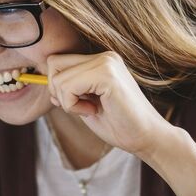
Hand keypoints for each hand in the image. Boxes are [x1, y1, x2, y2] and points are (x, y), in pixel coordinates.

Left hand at [46, 51, 173, 157]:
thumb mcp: (88, 104)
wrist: (147, 138)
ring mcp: (107, 63)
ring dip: (68, 102)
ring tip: (91, 110)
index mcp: (102, 60)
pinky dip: (73, 105)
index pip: (59, 62)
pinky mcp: (107, 75)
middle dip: (58, 91)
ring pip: (58, 78)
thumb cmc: (120, 125)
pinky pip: (68, 87)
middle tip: (80, 108)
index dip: (58, 86)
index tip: (77, 105)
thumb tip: (49, 86)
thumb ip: (71, 91)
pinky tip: (94, 111)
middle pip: (54, 63)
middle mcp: (105, 56)